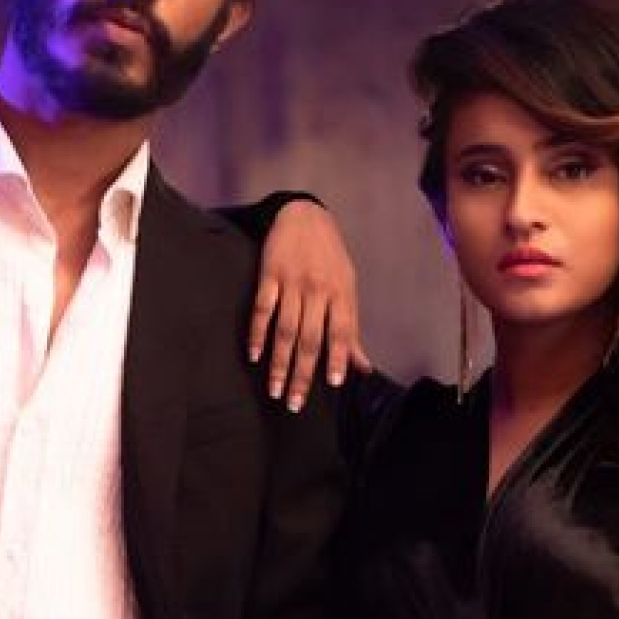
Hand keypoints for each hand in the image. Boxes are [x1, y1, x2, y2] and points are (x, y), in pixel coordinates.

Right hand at [247, 200, 371, 411]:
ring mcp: (292, 282)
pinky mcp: (269, 274)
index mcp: (341, 294)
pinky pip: (262, 308)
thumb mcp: (347, 288)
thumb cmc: (330, 258)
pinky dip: (257, 333)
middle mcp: (318, 290)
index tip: (333, 383)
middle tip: (294, 403)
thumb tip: (363, 368)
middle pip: (310, 338)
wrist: (305, 215)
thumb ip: (351, 329)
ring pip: (285, 329)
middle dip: (302, 373)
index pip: (341, 331)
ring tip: (274, 389)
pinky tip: (255, 355)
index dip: (338, 357)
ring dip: (279, 362)